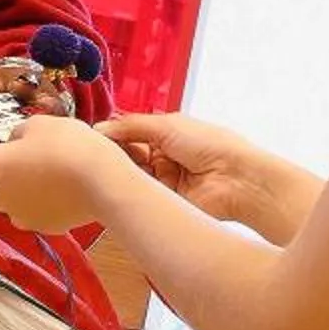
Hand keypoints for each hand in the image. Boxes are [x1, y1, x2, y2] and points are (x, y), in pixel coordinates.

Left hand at [0, 114, 130, 233]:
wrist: (100, 179)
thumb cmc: (67, 147)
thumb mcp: (38, 122)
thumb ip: (19, 132)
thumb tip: (18, 140)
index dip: (9, 148)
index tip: (25, 143)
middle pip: (2, 183)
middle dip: (18, 172)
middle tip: (43, 156)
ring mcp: (21, 217)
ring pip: (22, 200)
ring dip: (34, 190)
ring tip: (59, 172)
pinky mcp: (45, 229)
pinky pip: (43, 213)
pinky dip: (52, 203)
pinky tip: (69, 188)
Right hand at [99, 112, 296, 236]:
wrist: (237, 181)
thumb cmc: (212, 145)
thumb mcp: (167, 126)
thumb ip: (131, 126)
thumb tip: (100, 128)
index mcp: (166, 134)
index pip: (130, 134)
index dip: (112, 137)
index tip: (91, 140)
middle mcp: (163, 157)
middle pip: (127, 157)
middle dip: (114, 156)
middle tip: (95, 156)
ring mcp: (164, 182)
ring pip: (132, 177)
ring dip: (122, 174)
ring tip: (107, 171)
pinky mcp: (165, 203)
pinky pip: (141, 198)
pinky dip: (132, 193)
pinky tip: (119, 188)